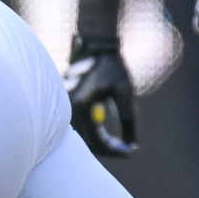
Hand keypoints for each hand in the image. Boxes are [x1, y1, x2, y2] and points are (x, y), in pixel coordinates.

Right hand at [64, 0, 134, 156]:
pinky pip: (79, 124)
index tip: (130, 152)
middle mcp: (69, 107)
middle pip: (86, 141)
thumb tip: (132, 146)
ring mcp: (66, 105)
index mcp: (82, 104)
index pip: (96, 140)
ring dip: (99, 141)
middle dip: (106, 148)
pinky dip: (92, 131)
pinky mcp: (68, 103)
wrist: (96, 45)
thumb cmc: (112, 66)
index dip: (115, 150)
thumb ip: (128, 120)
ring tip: (117, 142)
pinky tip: (104, 131)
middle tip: (124, 150)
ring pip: (82, 134)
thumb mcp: (125, 92)